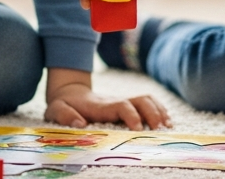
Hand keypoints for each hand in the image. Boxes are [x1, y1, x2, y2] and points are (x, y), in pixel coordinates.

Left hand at [44, 68, 170, 130]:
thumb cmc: (64, 105)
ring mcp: (123, 101)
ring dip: (159, 111)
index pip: (122, 105)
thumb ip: (65, 115)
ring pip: (147, 100)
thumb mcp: (56, 110)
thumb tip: (81, 123)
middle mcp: (116, 101)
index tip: (138, 130)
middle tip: (161, 131)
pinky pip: (147, 103)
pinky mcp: (127, 105)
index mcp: (101, 105)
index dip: (132, 115)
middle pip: (141, 100)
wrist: (69, 92)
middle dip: (153, 113)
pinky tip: (166, 122)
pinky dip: (159, 110)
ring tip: (168, 127)